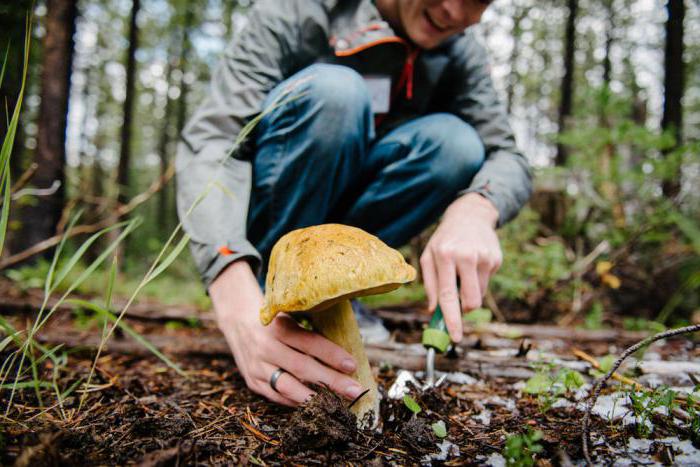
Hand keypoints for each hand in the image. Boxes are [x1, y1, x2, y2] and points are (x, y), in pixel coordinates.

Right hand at [209, 260, 365, 405]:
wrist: (237, 322)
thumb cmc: (275, 319)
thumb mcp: (290, 315)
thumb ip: (312, 330)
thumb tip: (345, 349)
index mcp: (279, 327)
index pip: (309, 342)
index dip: (332, 354)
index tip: (352, 364)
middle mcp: (266, 347)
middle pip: (302, 367)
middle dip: (331, 381)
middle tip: (354, 390)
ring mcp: (257, 366)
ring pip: (288, 386)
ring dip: (315, 398)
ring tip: (336, 405)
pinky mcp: (253, 382)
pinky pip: (277, 396)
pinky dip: (296, 402)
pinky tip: (315, 406)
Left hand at [420, 193, 501, 342]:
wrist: (470, 215)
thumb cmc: (444, 240)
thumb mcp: (429, 256)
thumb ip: (430, 285)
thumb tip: (434, 311)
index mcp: (444, 256)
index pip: (448, 295)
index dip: (452, 319)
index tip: (455, 337)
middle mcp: (465, 256)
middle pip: (470, 301)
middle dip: (464, 309)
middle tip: (457, 303)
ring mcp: (484, 257)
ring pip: (479, 295)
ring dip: (470, 293)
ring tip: (463, 273)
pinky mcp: (496, 258)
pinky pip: (486, 284)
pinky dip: (478, 281)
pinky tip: (473, 264)